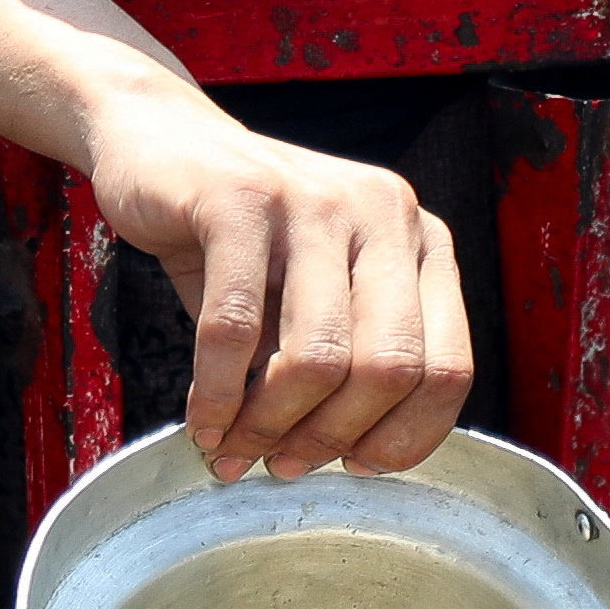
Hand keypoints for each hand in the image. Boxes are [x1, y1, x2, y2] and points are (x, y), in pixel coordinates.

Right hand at [81, 79, 468, 478]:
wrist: (161, 142)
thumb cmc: (241, 240)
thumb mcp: (310, 296)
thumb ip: (339, 365)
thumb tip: (330, 463)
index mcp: (420, 243)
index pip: (449, 368)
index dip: (404, 437)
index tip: (353, 466)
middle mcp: (385, 213)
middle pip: (390, 368)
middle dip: (331, 437)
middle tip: (281, 464)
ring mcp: (316, 200)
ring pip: (318, 356)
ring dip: (270, 424)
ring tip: (234, 447)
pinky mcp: (241, 197)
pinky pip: (236, 327)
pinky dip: (217, 393)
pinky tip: (202, 418)